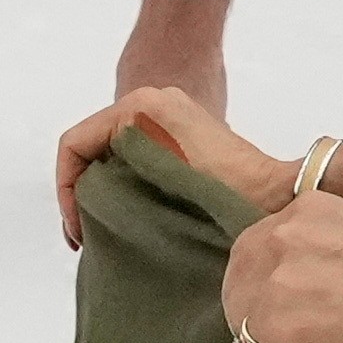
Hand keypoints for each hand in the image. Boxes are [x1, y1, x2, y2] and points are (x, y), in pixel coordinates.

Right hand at [50, 79, 300, 241]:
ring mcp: (169, 117)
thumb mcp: (157, 186)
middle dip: (82, 194)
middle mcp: (150, 103)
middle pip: (92, 148)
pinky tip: (131, 220)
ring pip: (113, 155)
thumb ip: (115, 187)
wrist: (277, 194)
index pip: (74, 145)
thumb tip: (87, 214)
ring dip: (104, 193)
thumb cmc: (223, 192)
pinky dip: (125, 187)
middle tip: (87, 239)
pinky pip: (136, 158)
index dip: (65, 190)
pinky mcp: (183, 136)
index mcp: (138, 108)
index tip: (79, 232)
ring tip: (106, 235)